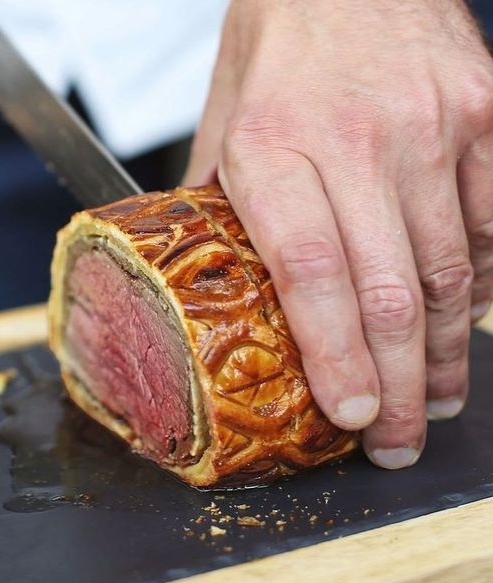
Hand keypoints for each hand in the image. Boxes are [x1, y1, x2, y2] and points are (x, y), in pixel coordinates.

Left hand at [184, 0, 492, 467]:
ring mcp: (433, 126)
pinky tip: (467, 320)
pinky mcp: (485, 113)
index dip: (336, 356)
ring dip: (448, 349)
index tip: (349, 415)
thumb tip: (217, 277)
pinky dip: (485, 282)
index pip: (313, 273)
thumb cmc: (278, 40)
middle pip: (389, 290)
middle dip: (400, 384)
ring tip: (437, 399)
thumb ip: (222, 201)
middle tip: (398, 441)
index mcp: (272, 146)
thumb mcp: (223, 116)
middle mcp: (358, 141)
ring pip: (452, 268)